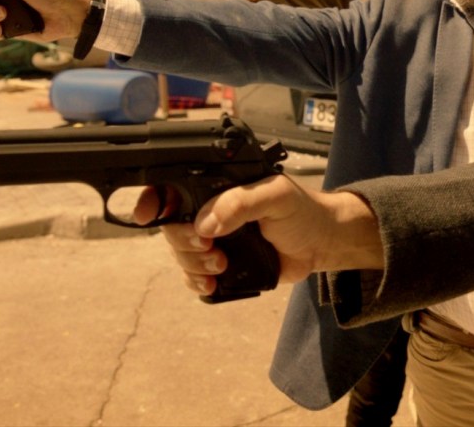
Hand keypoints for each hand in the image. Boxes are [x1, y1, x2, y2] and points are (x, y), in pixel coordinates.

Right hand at [135, 176, 382, 296]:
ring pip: (181, 255)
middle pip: (172, 227)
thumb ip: (241, 202)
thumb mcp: (276, 195)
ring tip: (221, 265)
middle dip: (184, 242)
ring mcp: (215, 240)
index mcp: (218, 187)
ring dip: (193, 264)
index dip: (153, 200)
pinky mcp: (222, 266)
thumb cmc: (303, 211)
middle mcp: (211, 211)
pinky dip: (196, 283)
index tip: (150, 215)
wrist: (323, 243)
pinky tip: (211, 285)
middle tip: (210, 247)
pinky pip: (194, 277)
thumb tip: (206, 224)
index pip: (172, 188)